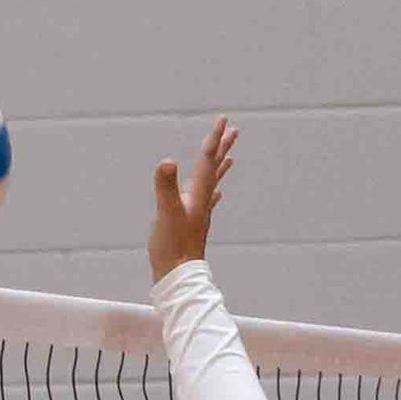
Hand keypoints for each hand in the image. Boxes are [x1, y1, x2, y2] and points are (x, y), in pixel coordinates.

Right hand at [147, 115, 236, 282]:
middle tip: (234, 130)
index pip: (207, 160)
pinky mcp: (193, 225)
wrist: (178, 280)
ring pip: (212, 184)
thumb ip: (165, 187)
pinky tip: (216, 195)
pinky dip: (212, 194)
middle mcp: (202, 201)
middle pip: (215, 169)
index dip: (214, 139)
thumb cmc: (172, 248)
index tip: (224, 119)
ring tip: (230, 157)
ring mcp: (199, 213)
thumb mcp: (166, 213)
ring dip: (220, 168)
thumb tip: (167, 161)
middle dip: (222, 148)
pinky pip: (206, 203)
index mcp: (197, 195)